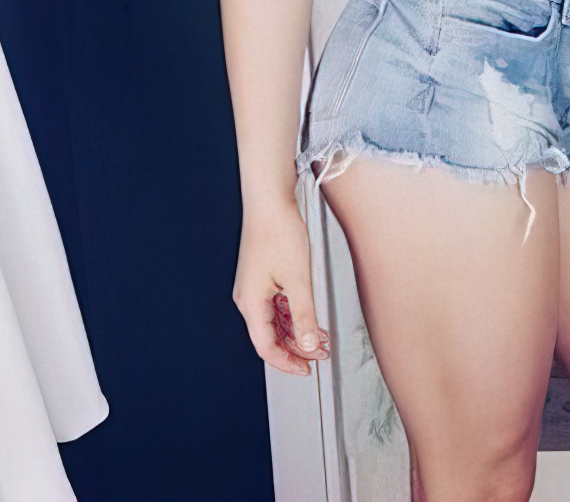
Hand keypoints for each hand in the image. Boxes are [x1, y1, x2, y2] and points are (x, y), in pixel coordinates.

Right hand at [233, 196, 329, 376]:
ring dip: (297, 330)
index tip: (306, 369)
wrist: (270, 199)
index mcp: (251, 302)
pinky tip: (310, 314)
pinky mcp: (263, 274)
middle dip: (296, 347)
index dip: (287, 362)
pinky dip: (293, 312)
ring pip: (275, 319)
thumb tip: (309, 345)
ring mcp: (255, 285)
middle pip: (270, 335)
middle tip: (320, 354)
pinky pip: (277, 303)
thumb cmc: (278, 231)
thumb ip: (304, 316)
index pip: (266, 347)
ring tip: (321, 337)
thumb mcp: (298, 279)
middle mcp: (249, 297)